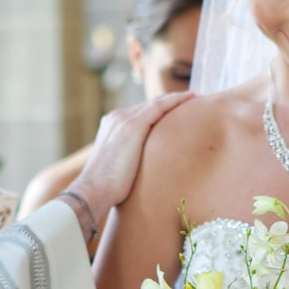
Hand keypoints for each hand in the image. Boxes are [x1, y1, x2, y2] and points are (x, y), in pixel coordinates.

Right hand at [65, 91, 192, 218]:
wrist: (93, 191)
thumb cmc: (107, 189)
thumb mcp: (119, 167)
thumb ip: (131, 158)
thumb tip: (147, 167)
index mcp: (111, 125)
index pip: (140, 113)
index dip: (160, 109)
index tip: (177, 109)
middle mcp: (116, 117)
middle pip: (149, 105)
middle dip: (169, 102)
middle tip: (191, 99)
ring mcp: (123, 119)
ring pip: (156, 103)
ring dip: (176, 99)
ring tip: (194, 97)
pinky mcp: (133, 126)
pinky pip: (160, 106)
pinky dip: (175, 100)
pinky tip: (191, 98)